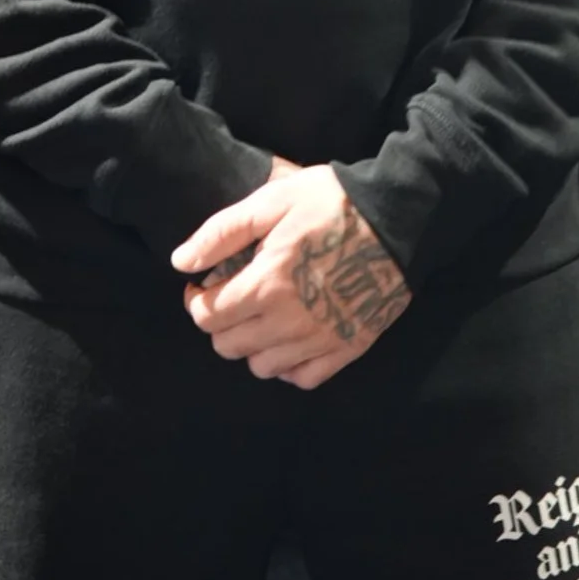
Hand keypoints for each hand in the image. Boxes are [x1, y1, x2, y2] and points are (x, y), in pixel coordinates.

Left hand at [171, 161, 412, 389]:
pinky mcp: (347, 349)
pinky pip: (303, 378)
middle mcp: (290, 322)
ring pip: (262, 367)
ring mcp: (320, 340)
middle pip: (229, 347)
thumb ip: (222, 233)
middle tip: (232, 297)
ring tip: (263, 315)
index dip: (195, 301)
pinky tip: (291, 337)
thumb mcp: (272, 201)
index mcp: (267, 284)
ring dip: (252, 345)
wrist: (398, 217)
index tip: (202, 286)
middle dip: (220, 323)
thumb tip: (180, 262)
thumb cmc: (331, 202)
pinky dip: (289, 365)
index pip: (208, 317)